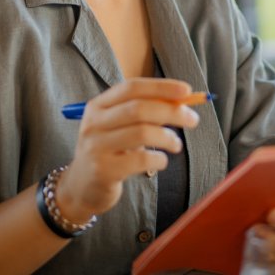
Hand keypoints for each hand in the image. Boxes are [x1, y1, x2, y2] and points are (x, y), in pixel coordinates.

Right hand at [54, 79, 199, 221]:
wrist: (81, 187)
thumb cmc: (109, 152)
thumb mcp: (118, 127)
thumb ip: (143, 113)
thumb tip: (181, 101)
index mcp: (97, 106)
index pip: (132, 88)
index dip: (161, 87)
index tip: (187, 91)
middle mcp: (93, 123)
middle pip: (139, 109)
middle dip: (171, 111)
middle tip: (193, 119)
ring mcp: (96, 147)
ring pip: (142, 133)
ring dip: (168, 137)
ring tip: (176, 145)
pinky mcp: (104, 170)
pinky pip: (141, 160)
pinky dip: (159, 159)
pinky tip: (161, 161)